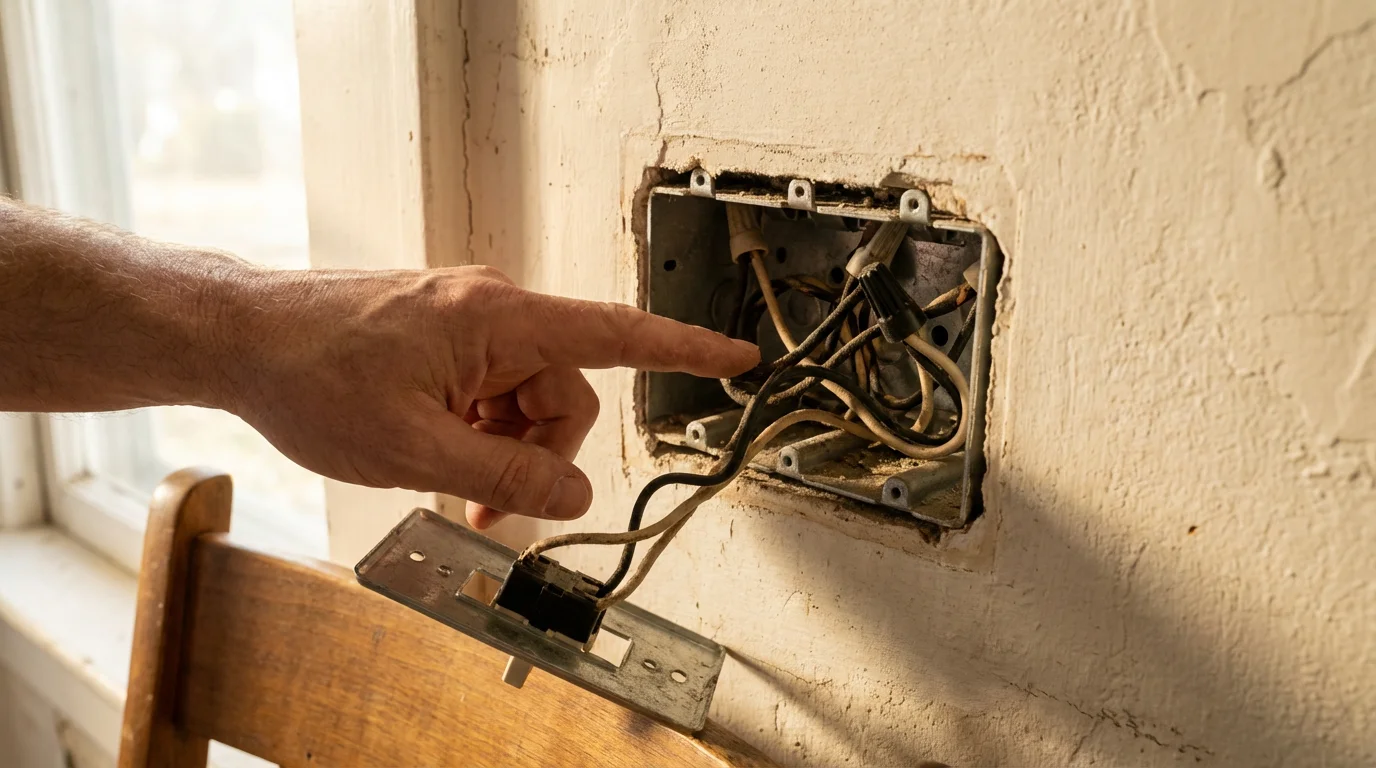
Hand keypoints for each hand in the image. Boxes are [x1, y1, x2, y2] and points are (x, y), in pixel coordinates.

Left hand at [219, 265, 757, 528]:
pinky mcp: (443, 334)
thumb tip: (573, 492)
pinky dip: (474, 429)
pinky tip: (430, 450)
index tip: (736, 356)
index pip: (616, 334)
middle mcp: (492, 309)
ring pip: (525, 399)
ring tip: (441, 479)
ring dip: (498, 449)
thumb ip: (505, 475)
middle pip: (563, 394)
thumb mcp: (414, 448)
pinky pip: (489, 389)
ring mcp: (466, 320)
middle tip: (483, 505)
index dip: (685, 349)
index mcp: (499, 317)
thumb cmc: (310, 372)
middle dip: (536, 455)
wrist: (239, 338)